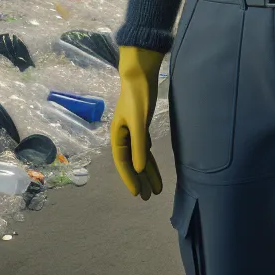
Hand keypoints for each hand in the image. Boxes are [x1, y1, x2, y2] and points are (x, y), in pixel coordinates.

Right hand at [111, 46, 165, 199]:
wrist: (139, 76)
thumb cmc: (137, 98)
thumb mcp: (139, 123)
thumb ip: (139, 146)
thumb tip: (139, 168)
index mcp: (118, 137)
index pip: (124, 163)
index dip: (130, 179)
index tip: (137, 193)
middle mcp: (123, 137)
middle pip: (132, 163)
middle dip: (141, 180)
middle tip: (149, 197)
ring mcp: (132, 133)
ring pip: (140, 157)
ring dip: (147, 172)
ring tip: (156, 189)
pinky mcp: (141, 127)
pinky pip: (144, 148)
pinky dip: (149, 159)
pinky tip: (152, 168)